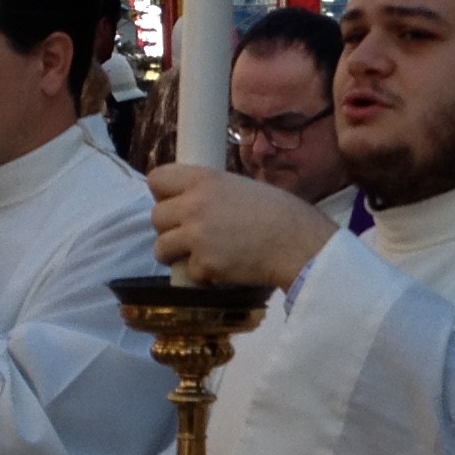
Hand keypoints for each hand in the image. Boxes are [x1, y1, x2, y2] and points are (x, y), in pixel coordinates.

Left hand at [148, 163, 331, 288]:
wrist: (299, 244)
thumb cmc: (282, 214)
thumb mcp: (242, 187)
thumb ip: (213, 192)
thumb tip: (196, 203)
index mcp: (204, 179)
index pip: (157, 179)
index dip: (163, 193)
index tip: (175, 203)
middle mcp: (194, 205)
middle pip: (156, 217)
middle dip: (170, 229)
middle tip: (191, 235)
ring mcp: (196, 236)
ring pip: (161, 248)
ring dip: (177, 254)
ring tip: (201, 255)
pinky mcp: (203, 264)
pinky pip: (188, 272)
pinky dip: (203, 275)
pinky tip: (225, 268)